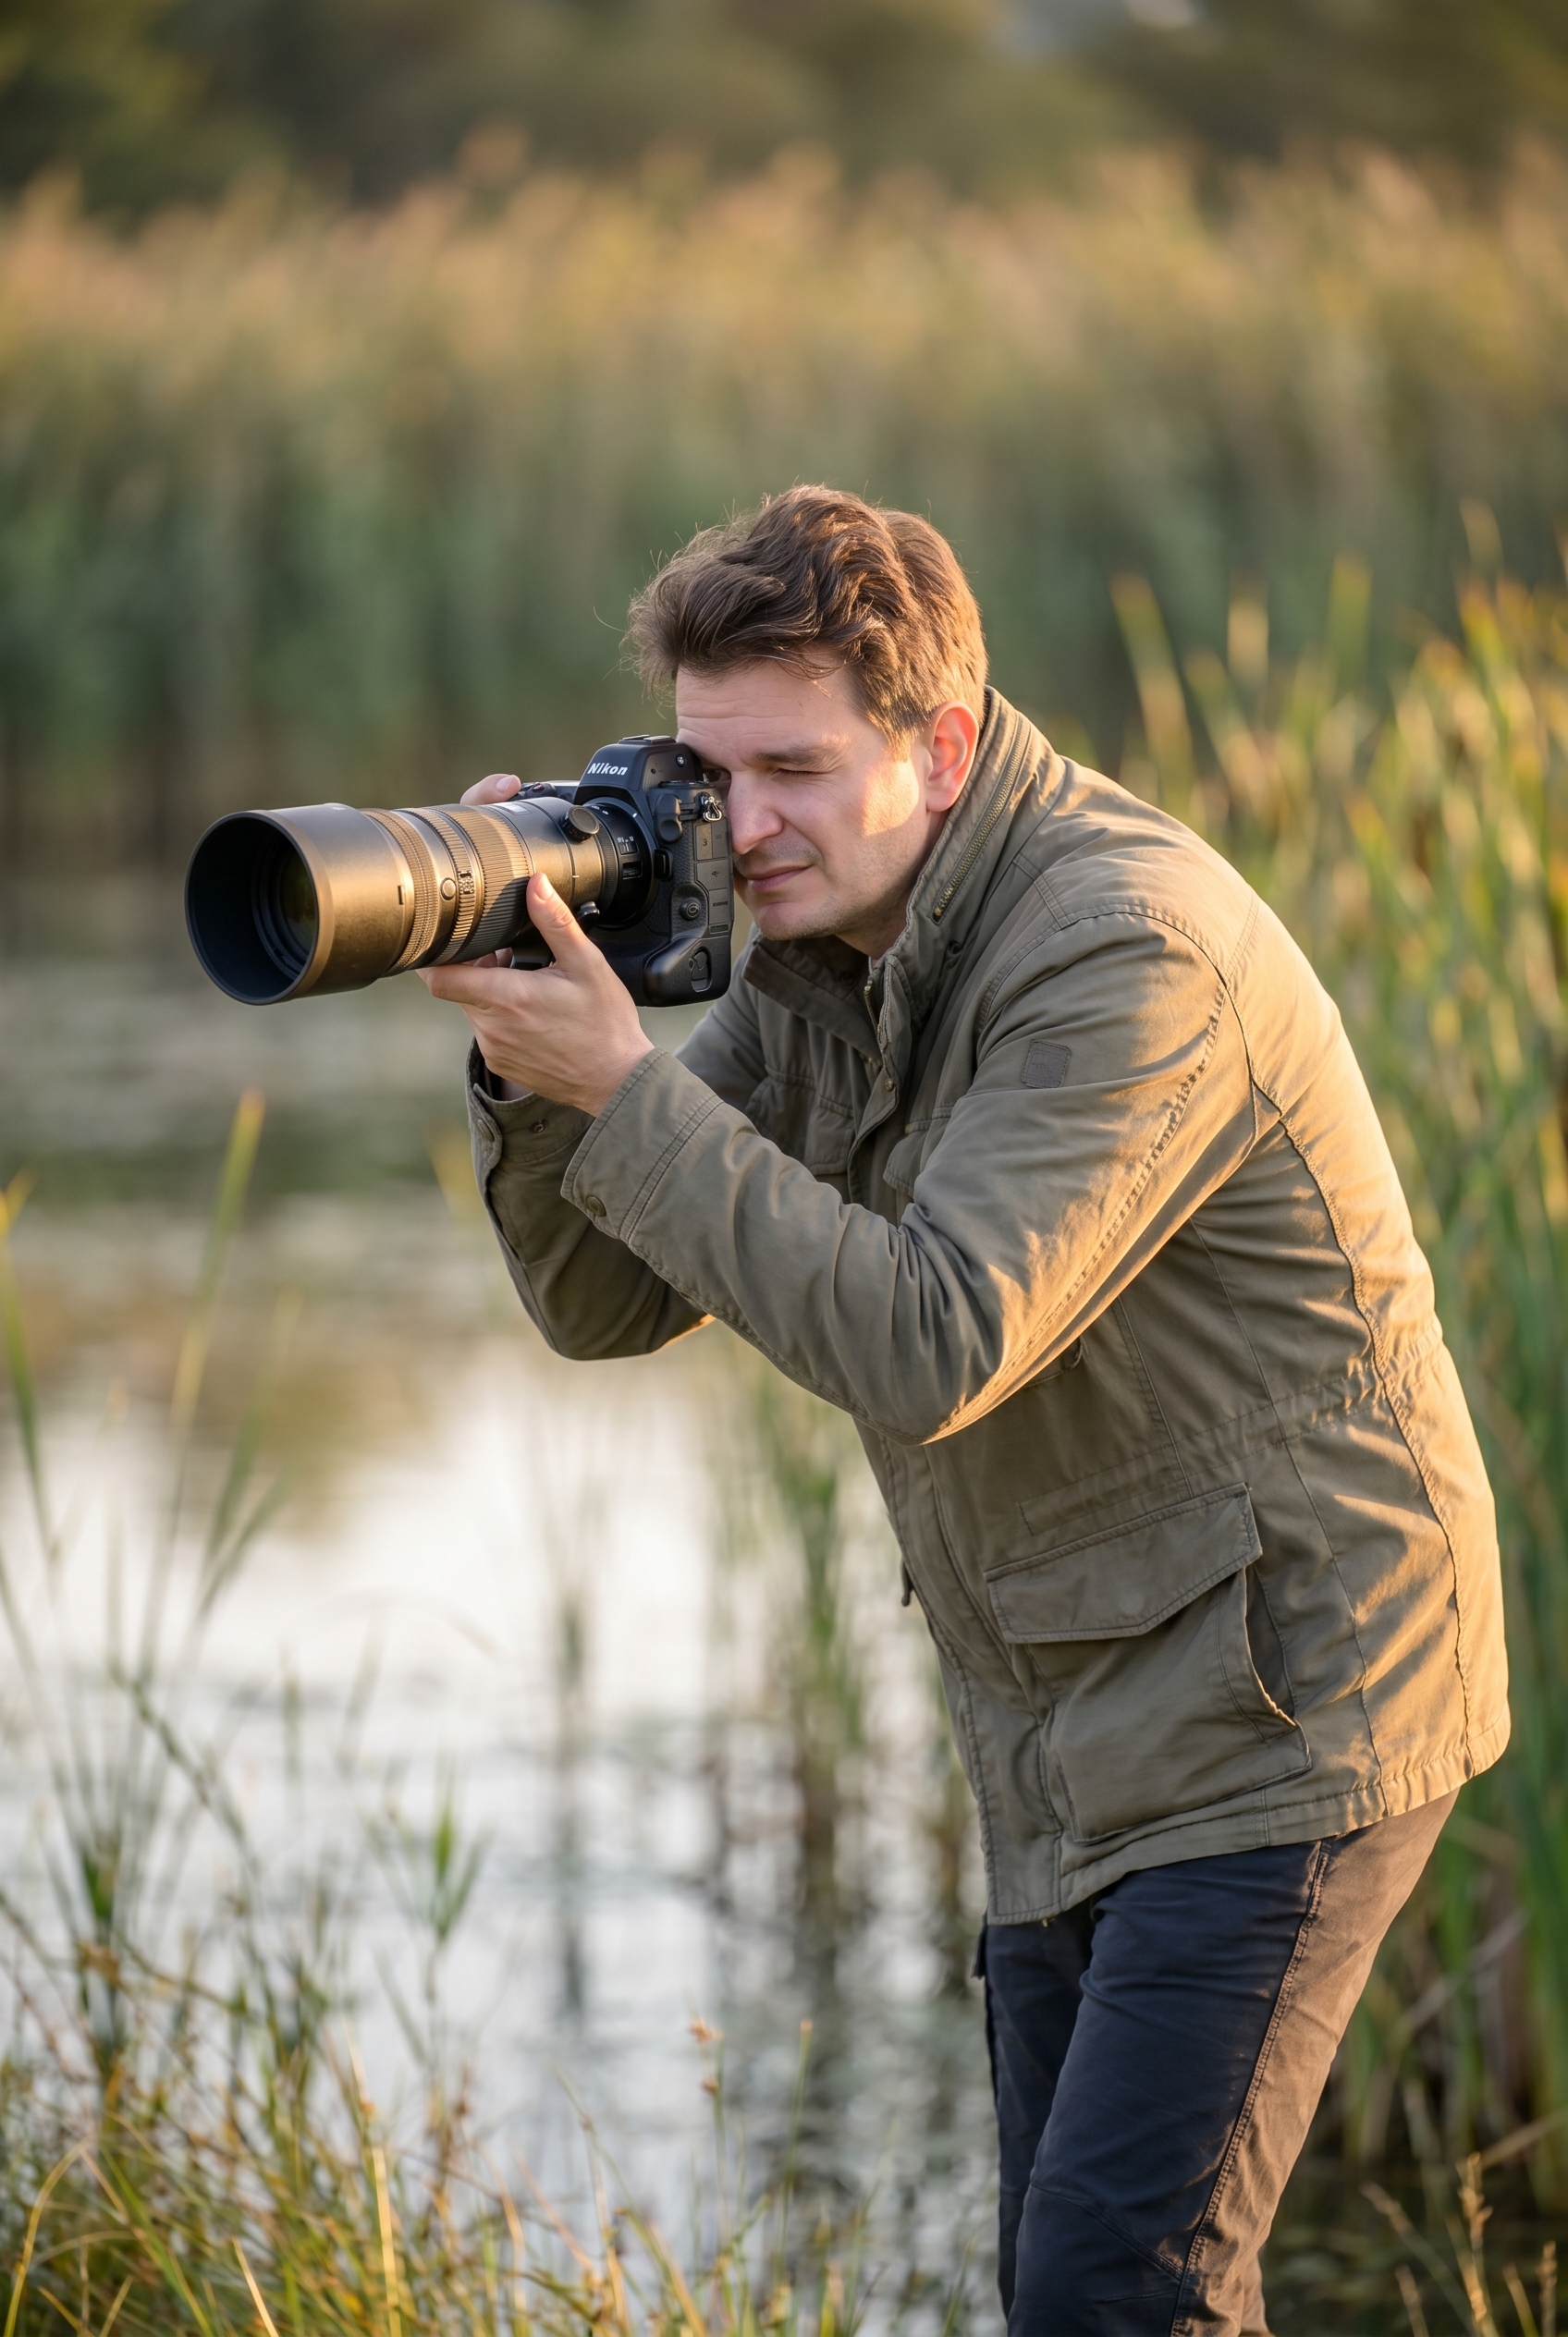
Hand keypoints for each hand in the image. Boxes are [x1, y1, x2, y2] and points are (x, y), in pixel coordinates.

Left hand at [420, 778, 653, 1113]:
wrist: (617, 1080)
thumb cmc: (605, 1025)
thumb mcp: (586, 965)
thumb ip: (556, 922)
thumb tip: (536, 885)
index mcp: (508, 998)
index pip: (441, 978)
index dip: (432, 957)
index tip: (440, 941)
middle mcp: (493, 1027)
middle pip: (460, 988)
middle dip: (476, 967)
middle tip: (507, 955)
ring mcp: (495, 1049)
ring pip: (474, 1009)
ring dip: (490, 993)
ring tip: (527, 984)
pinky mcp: (502, 1064)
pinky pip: (488, 1032)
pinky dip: (501, 1017)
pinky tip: (533, 1014)